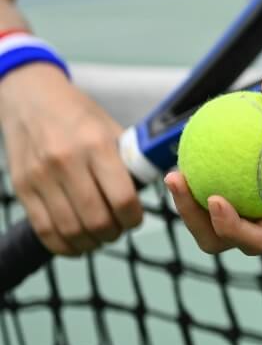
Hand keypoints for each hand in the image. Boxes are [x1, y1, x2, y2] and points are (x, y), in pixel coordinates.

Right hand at [0, 63, 142, 254]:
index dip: (134, 218)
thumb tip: (156, 185)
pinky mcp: (22, 188)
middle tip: (119, 229)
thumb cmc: (79, 114)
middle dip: (114, 233)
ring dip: (91, 242)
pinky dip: (64, 245)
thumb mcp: (110, 128)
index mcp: (96, 145)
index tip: (137, 219)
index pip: (122, 198)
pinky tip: (77, 243)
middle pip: (96, 219)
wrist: (30, 99)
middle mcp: (66, 162)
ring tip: (101, 237)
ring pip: (70, 229)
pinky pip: (44, 229)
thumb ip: (129, 158)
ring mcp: (40, 177)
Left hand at [164, 77, 261, 255]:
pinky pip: (218, 201)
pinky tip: (187, 158)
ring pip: (214, 228)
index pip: (260, 237)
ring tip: (174, 174)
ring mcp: (259, 214)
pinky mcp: (249, 202)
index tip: (214, 198)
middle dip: (195, 221)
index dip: (231, 228)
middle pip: (225, 241)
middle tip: (178, 181)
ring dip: (190, 208)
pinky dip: (200, 188)